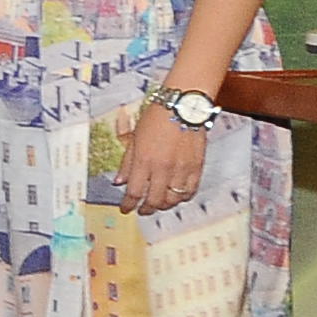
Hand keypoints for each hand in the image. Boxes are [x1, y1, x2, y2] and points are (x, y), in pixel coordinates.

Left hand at [119, 96, 209, 212]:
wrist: (183, 106)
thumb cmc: (156, 118)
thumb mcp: (134, 138)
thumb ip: (127, 163)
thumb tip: (119, 182)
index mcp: (144, 161)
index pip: (134, 192)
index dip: (128, 204)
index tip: (125, 209)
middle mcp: (163, 168)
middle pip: (154, 200)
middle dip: (146, 209)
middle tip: (142, 210)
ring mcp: (182, 169)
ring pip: (173, 199)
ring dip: (164, 205)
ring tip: (158, 204)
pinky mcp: (197, 167)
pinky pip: (190, 191)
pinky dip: (183, 197)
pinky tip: (176, 196)